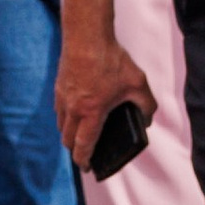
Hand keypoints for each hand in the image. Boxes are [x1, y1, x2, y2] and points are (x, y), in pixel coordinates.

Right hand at [56, 28, 153, 167]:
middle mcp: (72, 108)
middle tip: (84, 154)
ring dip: (69, 134)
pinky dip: (66, 118)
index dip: (84, 160)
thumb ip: (146, 106)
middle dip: (75, 150)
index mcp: (91, 112)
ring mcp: (62, 97)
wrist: (86, 36)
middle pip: (68, 139)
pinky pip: (59, 110)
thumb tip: (146, 121)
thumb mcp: (138, 84)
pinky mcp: (58, 86)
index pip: (83, 145)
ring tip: (80, 135)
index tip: (87, 168)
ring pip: (61, 125)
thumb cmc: (112, 60)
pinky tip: (76, 112)